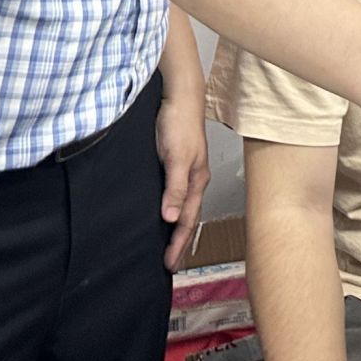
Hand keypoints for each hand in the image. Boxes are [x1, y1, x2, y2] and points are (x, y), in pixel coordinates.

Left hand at [156, 88, 211, 269]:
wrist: (179, 96)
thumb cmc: (179, 124)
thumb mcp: (176, 158)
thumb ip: (174, 188)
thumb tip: (171, 219)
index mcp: (197, 181)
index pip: (187, 221)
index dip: (178, 244)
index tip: (169, 265)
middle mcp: (193, 180)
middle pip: (188, 217)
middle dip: (181, 241)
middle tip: (171, 263)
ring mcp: (186, 171)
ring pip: (183, 207)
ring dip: (177, 227)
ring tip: (169, 244)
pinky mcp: (175, 163)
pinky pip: (175, 194)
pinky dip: (171, 209)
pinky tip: (164, 212)